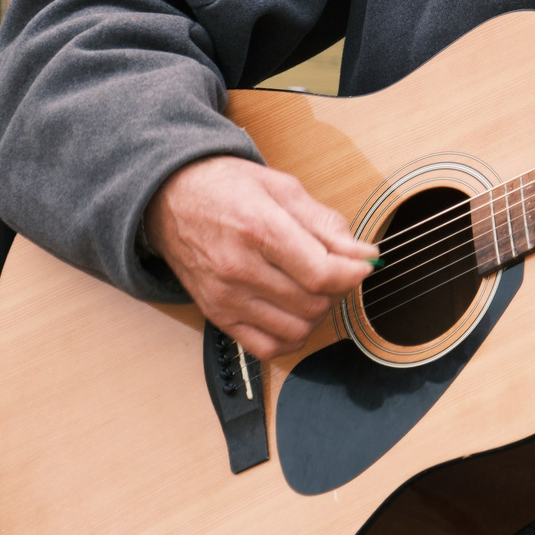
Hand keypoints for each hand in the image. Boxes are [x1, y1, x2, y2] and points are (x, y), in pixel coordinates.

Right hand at [145, 157, 377, 358]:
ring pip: (296, 330)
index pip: (321, 273)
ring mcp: (225, 297)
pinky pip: (267, 348)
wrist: (170, 198)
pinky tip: (292, 312)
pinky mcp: (217, 316)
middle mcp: (239, 268)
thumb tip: (364, 253)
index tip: (364, 265)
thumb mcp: (282, 188)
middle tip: (336, 269)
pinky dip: (290, 336)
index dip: (354, 273)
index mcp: (258, 229)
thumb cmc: (226, 187)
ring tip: (313, 289)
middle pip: (313, 303)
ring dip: (316, 314)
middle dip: (337, 290)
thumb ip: (326, 223)